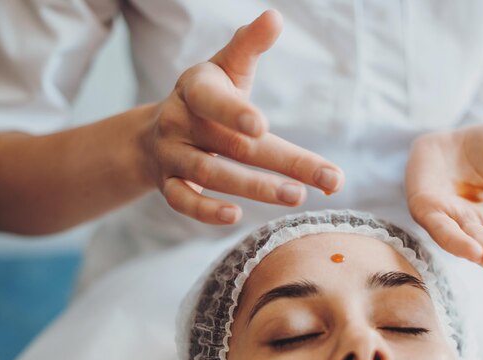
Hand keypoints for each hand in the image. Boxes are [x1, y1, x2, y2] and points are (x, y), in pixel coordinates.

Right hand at [142, 10, 343, 223]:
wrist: (155, 132)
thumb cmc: (206, 98)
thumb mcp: (224, 69)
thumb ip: (248, 47)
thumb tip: (274, 17)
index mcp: (195, 89)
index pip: (212, 99)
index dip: (234, 112)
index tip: (262, 126)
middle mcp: (180, 122)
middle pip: (232, 145)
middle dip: (282, 162)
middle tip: (327, 179)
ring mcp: (172, 156)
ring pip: (211, 174)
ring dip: (254, 188)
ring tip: (296, 195)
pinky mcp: (169, 186)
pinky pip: (182, 202)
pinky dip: (206, 211)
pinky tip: (235, 216)